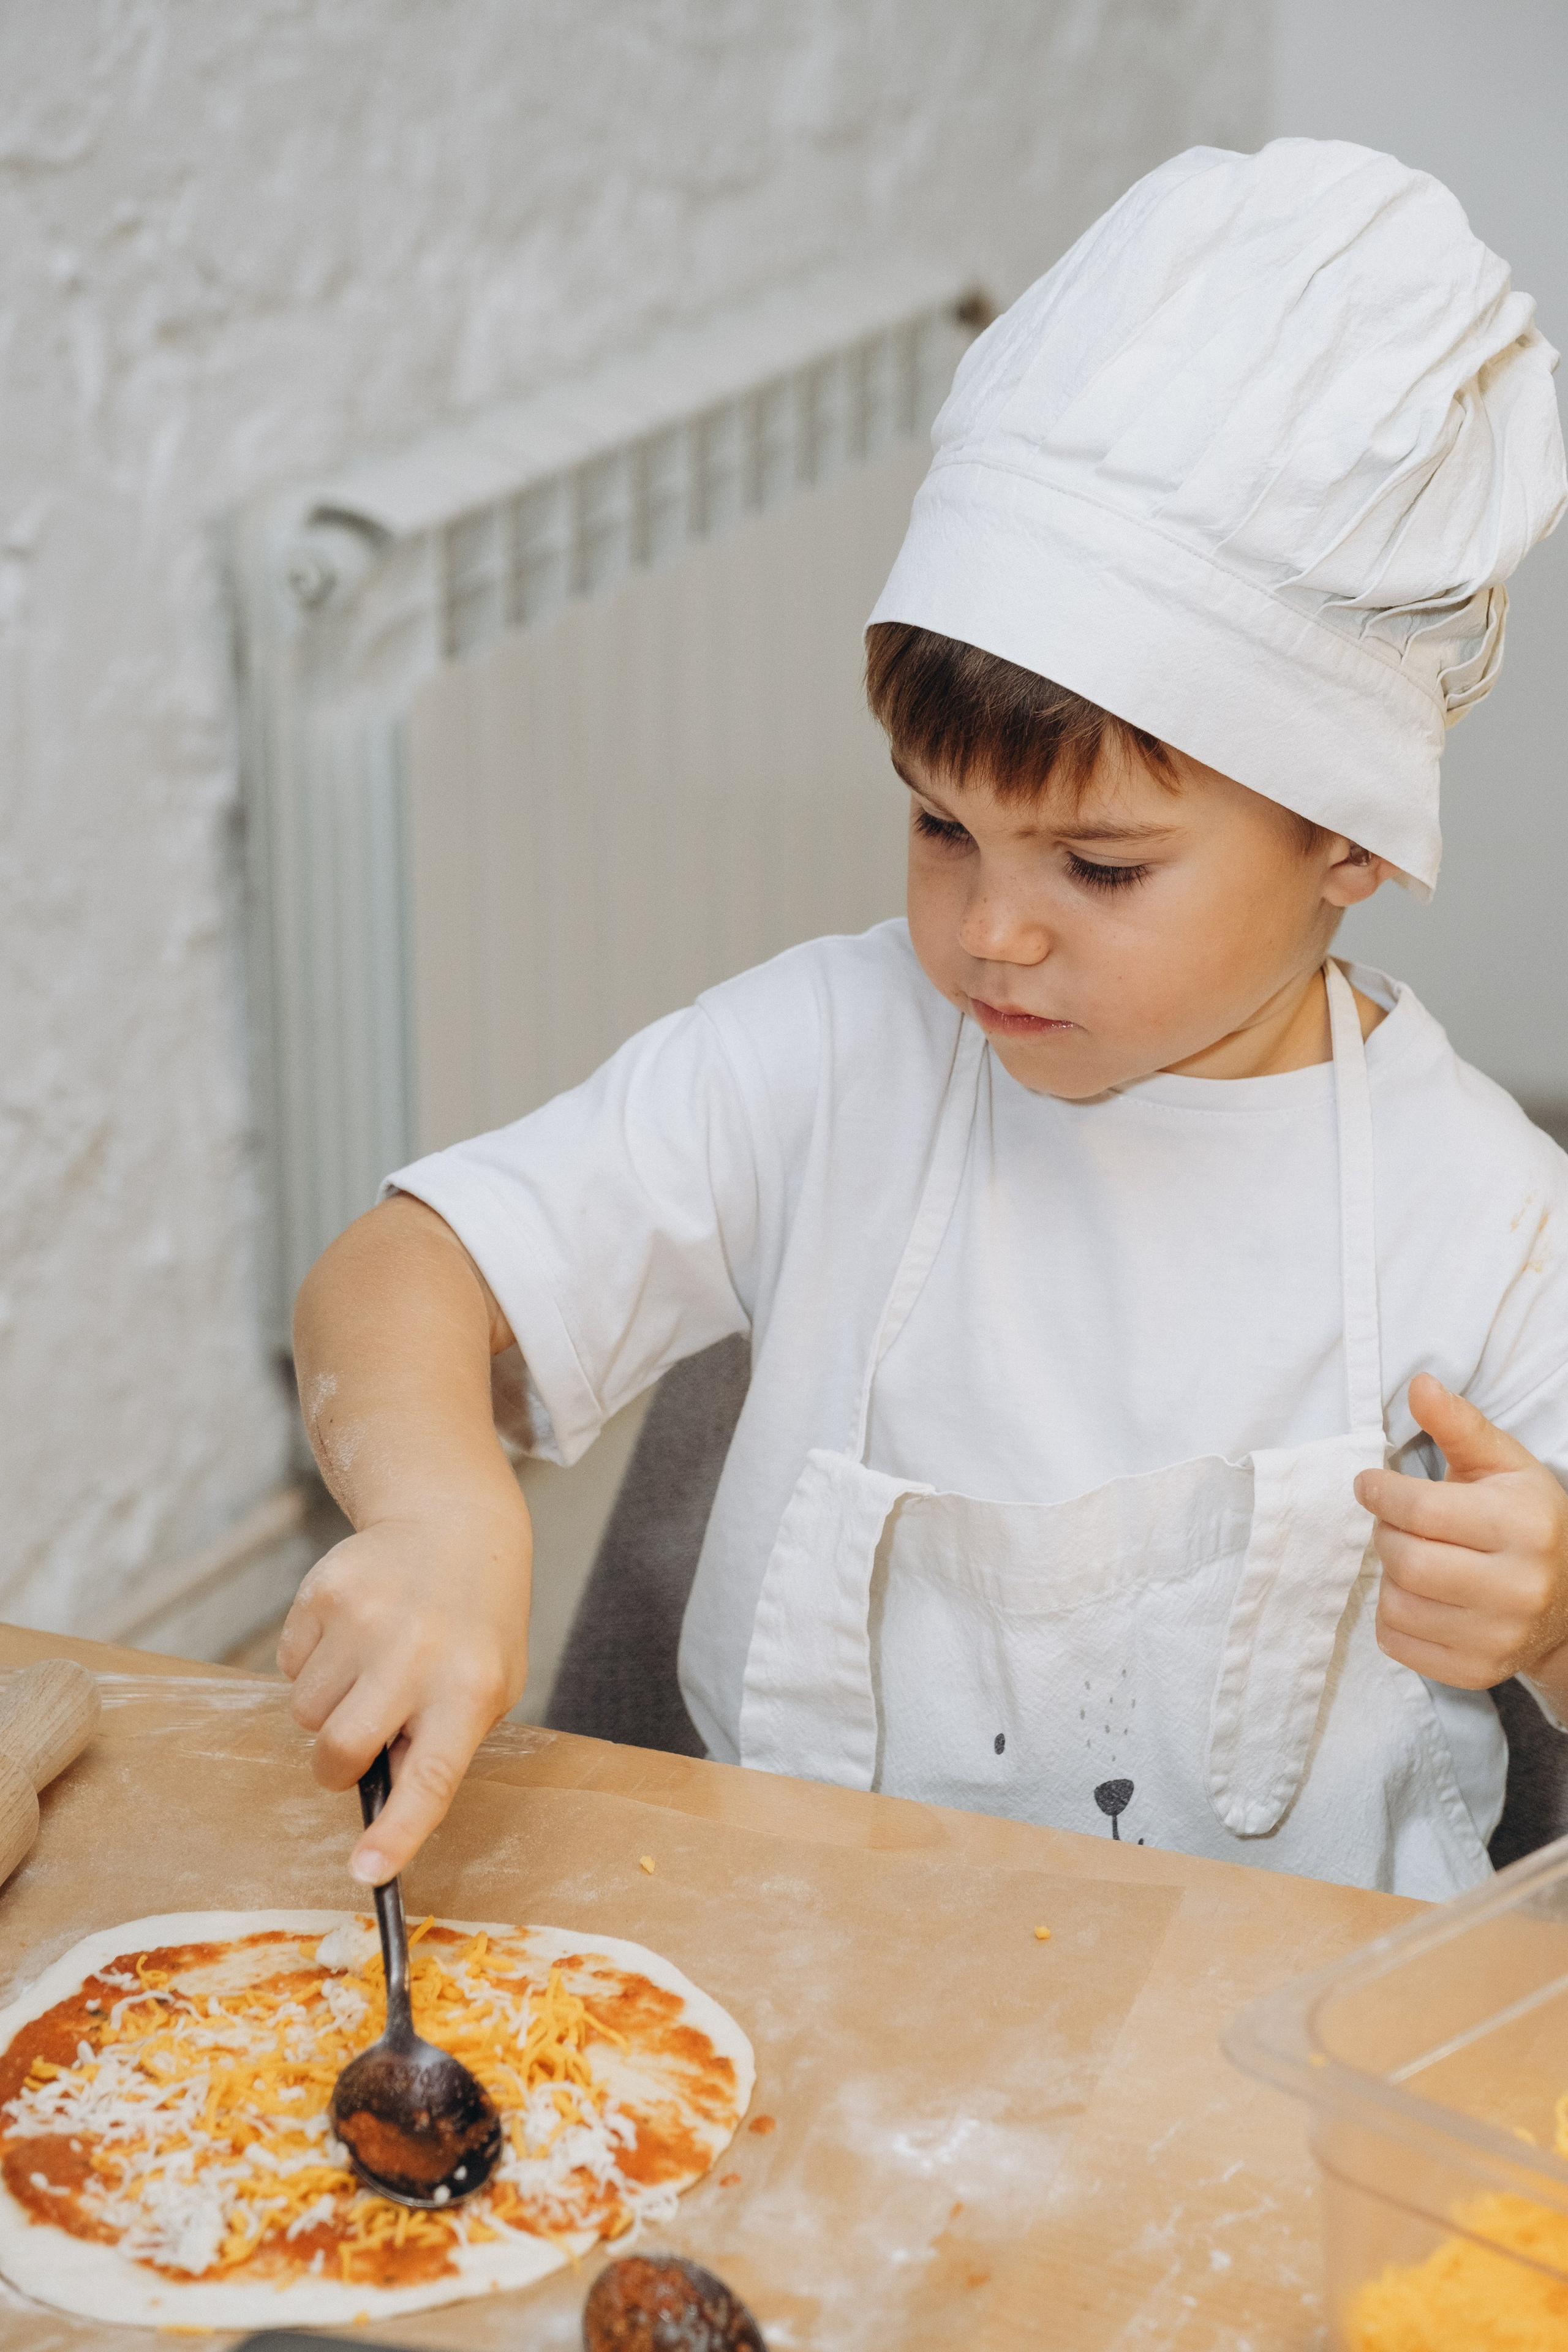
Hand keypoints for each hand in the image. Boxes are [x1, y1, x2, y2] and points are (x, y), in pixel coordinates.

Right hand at [277, 1492, 530, 1882]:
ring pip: (305, 1713)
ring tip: (373, 1662)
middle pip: (339, 1753)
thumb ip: (441, 1745)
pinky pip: (288, 1664)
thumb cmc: (474, 1627)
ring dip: (329, 1705)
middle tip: (360, 1739)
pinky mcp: (324, 1590)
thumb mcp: (489, 1687)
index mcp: (469, 1688)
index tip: (366, 1873)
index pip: (429, 1779)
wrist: (455, 1526)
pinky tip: (355, 1630)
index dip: (396, 1834)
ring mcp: (365, 1618)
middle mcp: (416, 1653)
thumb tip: (377, 1803)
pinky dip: (313, 1661)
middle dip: (337, 1765)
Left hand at [1356, 1374, 1567, 1692]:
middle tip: (1393, 1522)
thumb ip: (1458, 1424)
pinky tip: (1418, 1595)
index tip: (1368, 1484)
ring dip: (1389, 1575)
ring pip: (1397, 1603)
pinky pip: (1397, 1642)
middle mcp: (1518, 1587)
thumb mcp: (1503, 1464)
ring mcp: (1499, 1637)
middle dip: (1385, 1534)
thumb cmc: (1526, 1519)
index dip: (1380, 1493)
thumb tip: (1419, 1384)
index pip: (1423, 1511)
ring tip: (1412, 1556)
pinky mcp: (1476, 1671)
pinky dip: (1393, 1614)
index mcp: (1525, 1526)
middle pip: (1406, 1560)